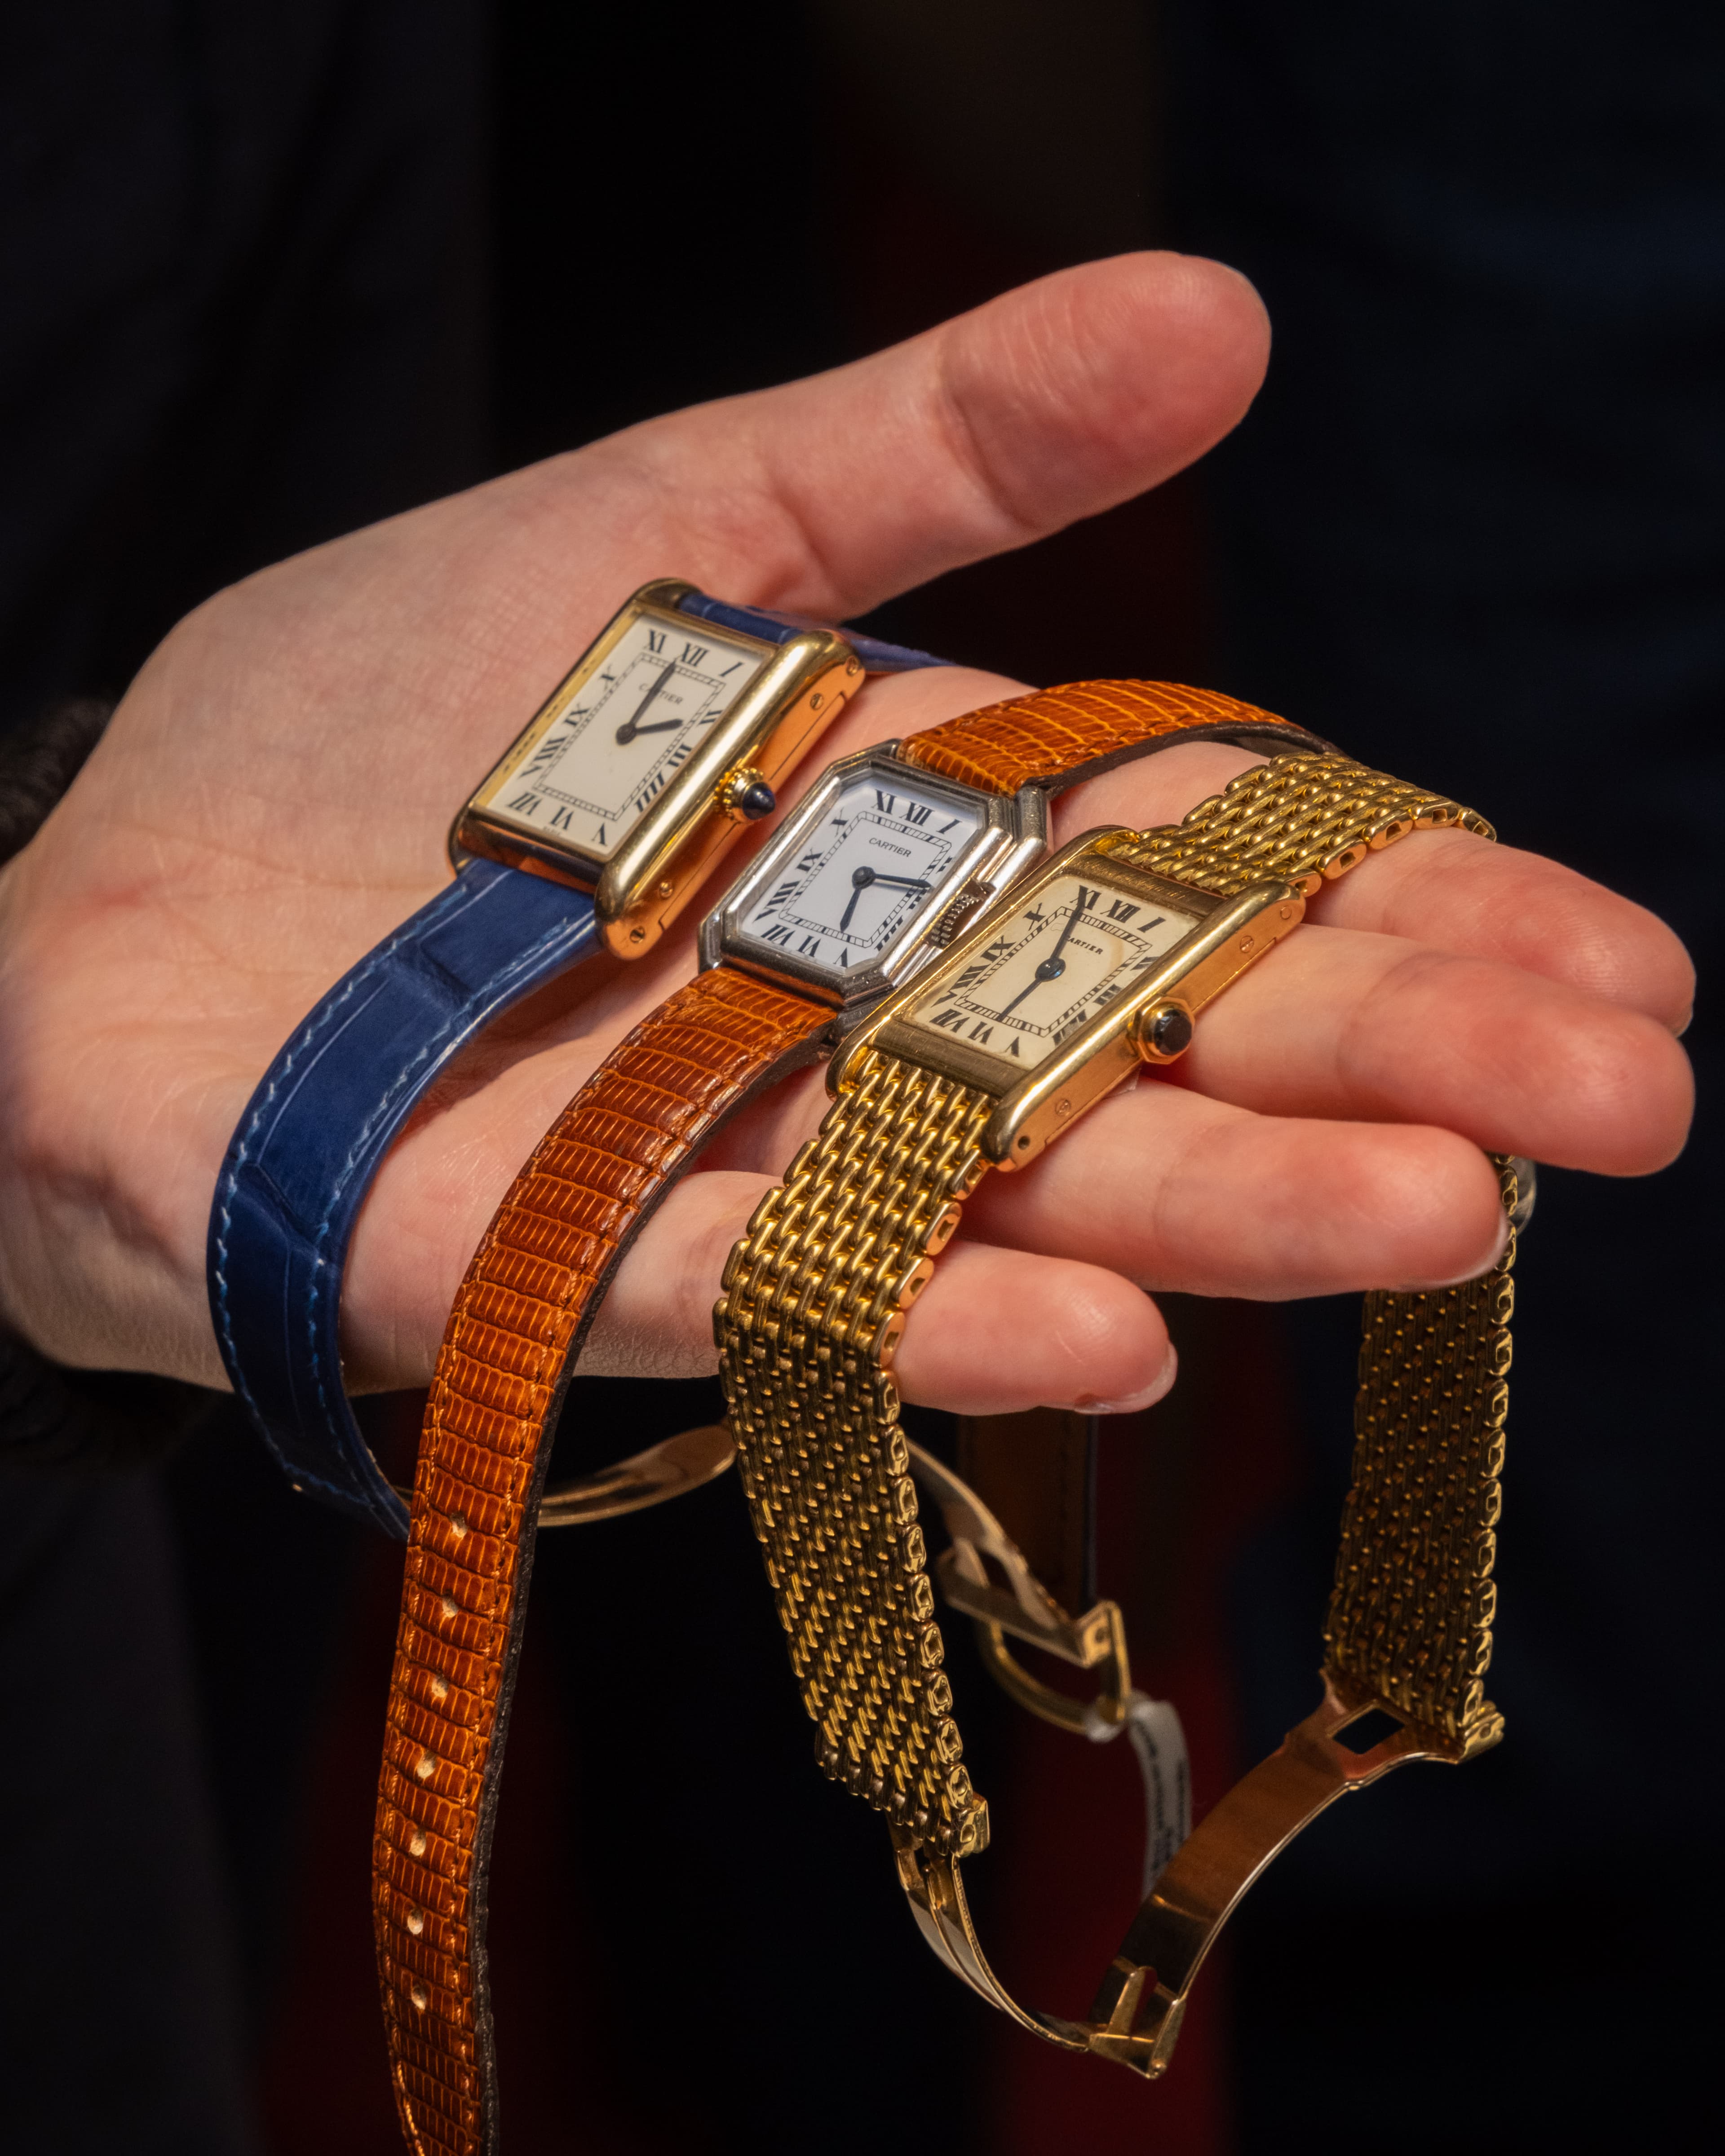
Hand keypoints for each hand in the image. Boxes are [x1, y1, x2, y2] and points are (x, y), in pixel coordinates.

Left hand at [0, 254, 1691, 1420]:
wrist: (117, 895)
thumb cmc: (388, 717)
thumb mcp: (677, 520)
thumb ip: (934, 445)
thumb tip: (1221, 310)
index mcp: (928, 850)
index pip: (1219, 885)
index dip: (1421, 913)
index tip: (1622, 959)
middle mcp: (874, 1029)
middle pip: (1166, 1053)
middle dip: (1392, 1074)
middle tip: (1622, 1106)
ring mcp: (738, 1166)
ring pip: (1016, 1199)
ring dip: (1223, 1216)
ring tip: (1433, 1218)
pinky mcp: (566, 1270)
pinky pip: (773, 1299)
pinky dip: (926, 1317)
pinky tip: (1102, 1336)